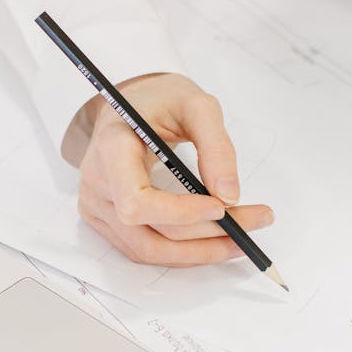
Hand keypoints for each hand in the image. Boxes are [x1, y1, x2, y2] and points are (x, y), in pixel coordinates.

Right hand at [75, 72, 273, 266]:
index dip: (179, 213)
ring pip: (149, 250)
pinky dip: (183, 251)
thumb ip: (216, 146)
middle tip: (255, 221)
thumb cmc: (159, 100)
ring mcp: (97, 206)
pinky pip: (145, 249)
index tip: (222, 207)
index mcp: (110, 148)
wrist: (131, 104)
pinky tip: (214, 241)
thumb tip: (229, 196)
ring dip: (199, 251)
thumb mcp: (196, 104)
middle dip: (207, 234)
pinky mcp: (107, 220)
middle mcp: (97, 183)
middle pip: (150, 232)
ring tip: (241, 239)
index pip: (137, 201)